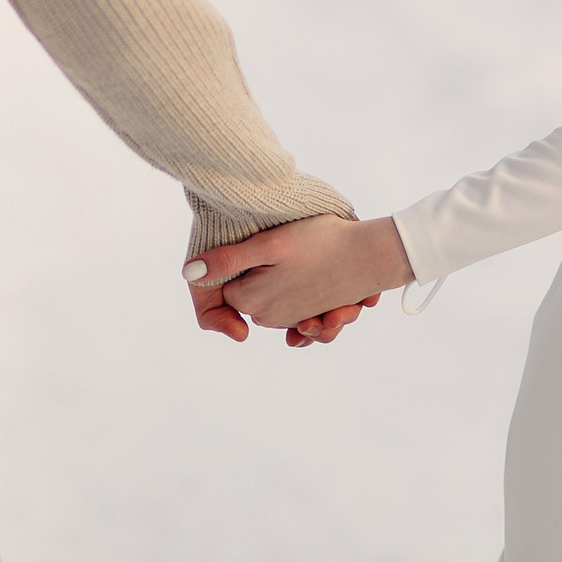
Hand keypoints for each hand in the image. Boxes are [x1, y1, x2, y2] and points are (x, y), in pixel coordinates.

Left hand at [191, 215, 412, 337]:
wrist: (371, 254)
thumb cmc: (320, 241)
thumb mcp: (268, 244)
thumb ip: (228, 259)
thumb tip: (190, 272)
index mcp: (253, 299)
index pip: (228, 284)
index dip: (242, 262)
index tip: (262, 246)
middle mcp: (270, 316)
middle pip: (250, 295)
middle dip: (263, 276)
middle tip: (288, 249)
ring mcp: (293, 319)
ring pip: (276, 304)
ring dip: (285, 288)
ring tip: (296, 261)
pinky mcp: (314, 317)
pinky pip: (299, 314)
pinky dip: (303, 302)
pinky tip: (310, 285)